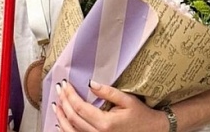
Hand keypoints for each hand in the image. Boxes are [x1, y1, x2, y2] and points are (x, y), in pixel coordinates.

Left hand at [52, 80, 168, 131]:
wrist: (152, 131)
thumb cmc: (140, 115)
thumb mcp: (127, 100)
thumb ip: (108, 92)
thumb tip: (91, 83)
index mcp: (106, 123)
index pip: (80, 107)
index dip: (69, 95)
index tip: (65, 83)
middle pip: (74, 118)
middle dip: (64, 102)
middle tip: (59, 89)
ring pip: (72, 131)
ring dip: (61, 118)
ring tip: (56, 105)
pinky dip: (67, 130)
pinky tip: (61, 123)